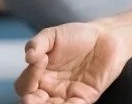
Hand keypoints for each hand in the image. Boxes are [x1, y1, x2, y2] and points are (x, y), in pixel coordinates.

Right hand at [15, 23, 131, 103]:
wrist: (106, 37)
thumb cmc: (78, 35)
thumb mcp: (53, 35)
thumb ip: (37, 43)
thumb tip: (28, 57)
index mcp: (40, 74)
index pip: (24, 85)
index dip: (28, 77)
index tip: (40, 59)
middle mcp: (51, 88)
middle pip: (33, 101)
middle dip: (30, 102)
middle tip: (29, 99)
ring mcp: (66, 94)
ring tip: (46, 103)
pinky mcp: (84, 98)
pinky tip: (65, 103)